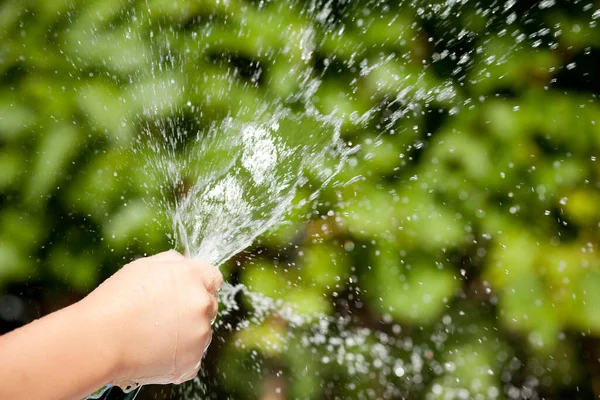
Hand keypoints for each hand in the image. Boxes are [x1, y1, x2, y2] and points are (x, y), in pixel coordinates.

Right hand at [80, 250, 222, 389]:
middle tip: (162, 316)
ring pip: (201, 333)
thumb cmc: (116, 301)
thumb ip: (173, 261)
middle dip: (193, 308)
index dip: (201, 283)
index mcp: (192, 277)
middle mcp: (202, 304)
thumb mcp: (143, 267)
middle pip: (209, 305)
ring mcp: (200, 334)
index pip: (214, 277)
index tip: (188, 291)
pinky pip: (191, 358)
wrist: (99, 340)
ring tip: (152, 335)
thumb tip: (187, 263)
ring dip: (186, 334)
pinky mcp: (192, 361)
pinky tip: (153, 352)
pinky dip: (177, 358)